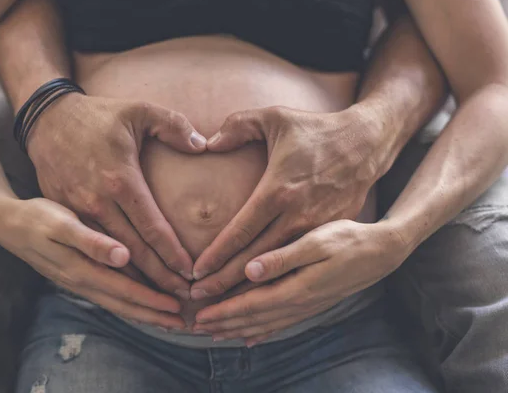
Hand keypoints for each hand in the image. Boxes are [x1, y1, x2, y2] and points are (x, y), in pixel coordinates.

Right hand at [0, 197, 186, 329]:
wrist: (9, 223)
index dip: (152, 299)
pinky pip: (108, 295)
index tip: (177, 306)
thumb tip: (123, 256)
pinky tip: (138, 303)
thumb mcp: (62, 224)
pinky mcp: (77, 276)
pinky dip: (127, 303)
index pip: (125, 290)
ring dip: (142, 312)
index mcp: (83, 269)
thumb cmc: (38, 217)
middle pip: (124, 303)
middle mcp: (82, 281)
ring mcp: (79, 281)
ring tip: (167, 318)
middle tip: (182, 322)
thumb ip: (91, 241)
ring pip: (116, 303)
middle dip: (153, 314)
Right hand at [28, 94, 207, 297]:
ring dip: (137, 280)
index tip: (190, 273)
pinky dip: (112, 269)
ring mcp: (78, 211)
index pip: (153, 227)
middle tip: (184, 297)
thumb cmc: (98, 115)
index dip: (173, 254)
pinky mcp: (65, 214)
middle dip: (160, 278)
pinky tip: (129, 282)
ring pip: (111, 257)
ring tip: (161, 300)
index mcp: (120, 180)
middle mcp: (98, 202)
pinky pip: (92, 249)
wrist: (46, 119)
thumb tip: (203, 144)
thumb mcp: (138, 109)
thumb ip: (174, 125)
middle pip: (134, 251)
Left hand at [191, 106, 383, 298]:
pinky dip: (277, 280)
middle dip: (225, 282)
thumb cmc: (317, 129)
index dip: (216, 255)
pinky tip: (261, 294)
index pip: (240, 231)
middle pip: (254, 258)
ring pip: (276, 268)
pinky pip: (298, 263)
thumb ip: (236, 127)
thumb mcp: (275, 117)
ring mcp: (316, 227)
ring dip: (248, 288)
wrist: (367, 142)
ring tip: (223, 305)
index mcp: (279, 190)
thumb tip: (206, 145)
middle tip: (198, 298)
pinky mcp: (330, 231)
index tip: (196, 273)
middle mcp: (297, 215)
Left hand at [192, 219, 409, 345]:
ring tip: (216, 334)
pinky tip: (253, 338)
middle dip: (224, 323)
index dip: (223, 310)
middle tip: (196, 328)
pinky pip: (282, 323)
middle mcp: (300, 303)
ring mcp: (307, 306)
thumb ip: (283, 257)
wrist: (382, 252)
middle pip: (254, 318)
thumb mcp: (317, 241)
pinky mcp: (313, 303)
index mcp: (296, 287)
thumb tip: (250, 270)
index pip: (251, 304)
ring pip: (266, 324)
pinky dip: (263, 332)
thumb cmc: (349, 240)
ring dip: (239, 330)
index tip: (199, 314)